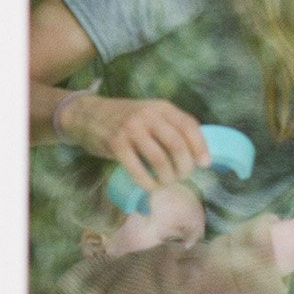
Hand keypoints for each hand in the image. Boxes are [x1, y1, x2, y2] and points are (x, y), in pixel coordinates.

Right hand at [58, 94, 209, 190]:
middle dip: (185, 166)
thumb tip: (196, 152)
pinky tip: (152, 186)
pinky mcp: (116, 144)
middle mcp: (149, 115)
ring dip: (168, 177)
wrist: (87, 115)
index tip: (205, 164)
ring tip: (167, 182)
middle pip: (177, 145)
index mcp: (162, 107)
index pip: (189, 126)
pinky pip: (138, 169)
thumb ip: (170, 126)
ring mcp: (132, 129)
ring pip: (160, 159)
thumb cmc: (125, 118)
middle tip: (183, 176)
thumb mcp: (151, 114)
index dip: (200, 147)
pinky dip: (149, 182)